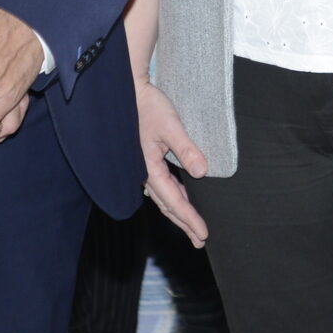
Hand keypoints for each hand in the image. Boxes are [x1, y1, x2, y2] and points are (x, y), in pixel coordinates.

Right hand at [136, 81, 210, 245]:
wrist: (129, 91)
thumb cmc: (148, 106)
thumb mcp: (171, 126)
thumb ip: (186, 149)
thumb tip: (202, 172)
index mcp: (148, 168)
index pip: (173, 201)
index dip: (189, 219)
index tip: (203, 233)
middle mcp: (144, 173)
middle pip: (167, 205)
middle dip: (184, 223)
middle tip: (200, 240)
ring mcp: (143, 168)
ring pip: (164, 198)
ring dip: (179, 212)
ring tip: (194, 227)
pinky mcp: (146, 160)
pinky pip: (162, 186)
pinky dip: (174, 196)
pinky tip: (183, 198)